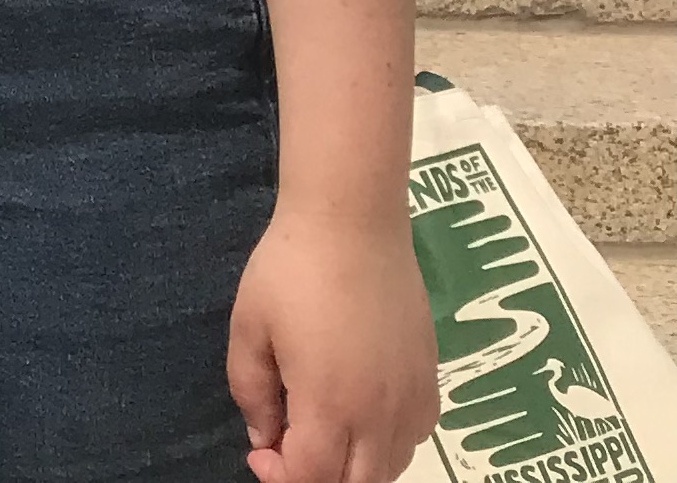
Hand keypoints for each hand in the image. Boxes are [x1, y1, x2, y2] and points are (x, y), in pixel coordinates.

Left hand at [228, 200, 439, 482]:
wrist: (354, 223)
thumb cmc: (290, 270)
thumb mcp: (248, 328)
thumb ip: (252, 393)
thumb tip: (266, 440)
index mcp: (330, 403)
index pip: (314, 479)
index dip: (283, 480)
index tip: (261, 454)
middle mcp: (381, 413)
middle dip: (318, 479)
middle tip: (286, 447)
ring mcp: (413, 398)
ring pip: (391, 468)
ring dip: (353, 468)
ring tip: (319, 432)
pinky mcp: (431, 380)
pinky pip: (415, 439)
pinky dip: (386, 447)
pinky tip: (359, 416)